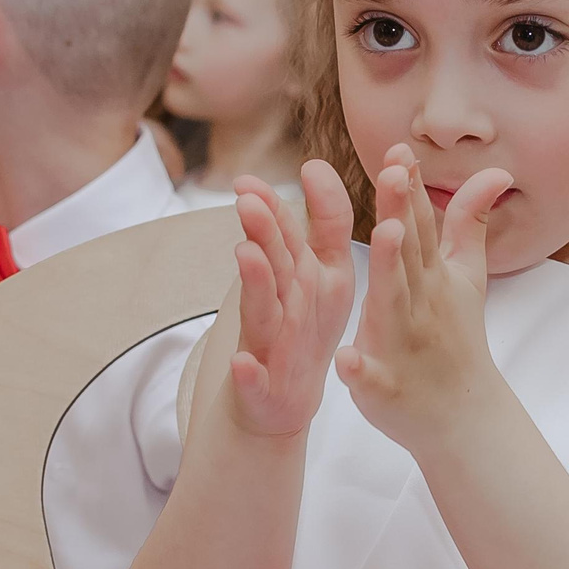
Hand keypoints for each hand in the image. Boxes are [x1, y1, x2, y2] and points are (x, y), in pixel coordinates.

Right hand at [224, 160, 356, 438]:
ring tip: (246, 254)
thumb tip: (315, 165)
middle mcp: (280, 304)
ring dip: (254, 283)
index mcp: (304, 277)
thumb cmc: (302, 328)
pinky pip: (254, 380)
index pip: (295, 233)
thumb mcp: (323, 273)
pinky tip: (243, 364)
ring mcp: (267, 345)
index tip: (258, 174)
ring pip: (261, 310)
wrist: (278, 403)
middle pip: (275, 262)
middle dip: (264, 230)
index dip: (282, 206)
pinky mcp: (259, 387)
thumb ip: (324, 223)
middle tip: (249, 197)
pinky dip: (248, 372)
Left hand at [334, 146, 513, 454]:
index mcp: (432, 279)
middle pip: (407, 253)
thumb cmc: (456, 340)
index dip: (412, 189)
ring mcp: (403, 345)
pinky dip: (360, 369)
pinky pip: (370, 377)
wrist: (463, 416)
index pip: (421, 227)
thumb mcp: (467, 279)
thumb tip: (496, 172)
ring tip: (381, 233)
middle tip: (391, 172)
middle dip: (401, 212)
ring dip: (389, 269)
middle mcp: (419, 305)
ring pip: (393, 303)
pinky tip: (346, 358)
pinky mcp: (384, 387)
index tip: (401, 151)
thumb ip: (470, 224)